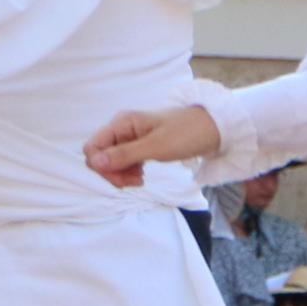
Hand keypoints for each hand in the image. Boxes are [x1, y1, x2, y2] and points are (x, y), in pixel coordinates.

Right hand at [86, 105, 221, 187]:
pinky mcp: (140, 146)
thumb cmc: (187, 133)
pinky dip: (129, 172)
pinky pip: (124, 162)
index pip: (92, 147)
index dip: (101, 167)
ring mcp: (131, 137)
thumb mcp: (156, 147)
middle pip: (100, 156)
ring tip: (141, 180)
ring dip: (121, 175)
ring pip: (112, 161)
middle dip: (112, 173)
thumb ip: (124, 155)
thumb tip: (94, 162)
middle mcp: (123, 128)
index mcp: (122, 123)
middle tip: (135, 182)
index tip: (122, 179)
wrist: (214, 129)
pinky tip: (142, 176)